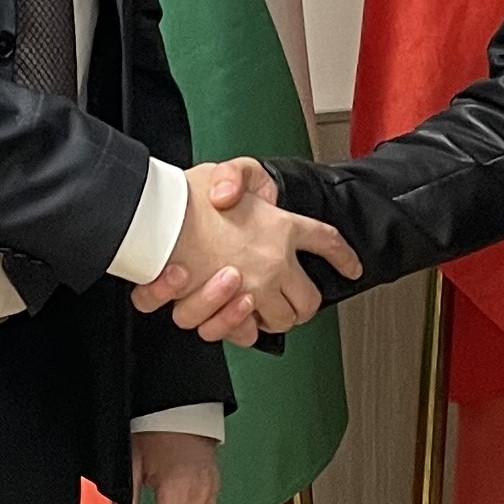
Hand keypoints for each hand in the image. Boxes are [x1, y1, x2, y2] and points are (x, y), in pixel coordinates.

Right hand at [131, 160, 359, 345]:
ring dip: (273, 318)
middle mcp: (272, 262)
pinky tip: (237, 316)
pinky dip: (239, 329)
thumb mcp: (223, 170)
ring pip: (279, 321)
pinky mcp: (221, 308)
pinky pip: (241, 333)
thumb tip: (234, 196)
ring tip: (258, 304)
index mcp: (280, 227)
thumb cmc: (183, 197)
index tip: (351, 268)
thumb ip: (239, 176)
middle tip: (291, 299)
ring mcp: (249, 288)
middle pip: (308, 299)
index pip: (327, 243)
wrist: (151, 220)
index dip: (343, 258)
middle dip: (302, 304)